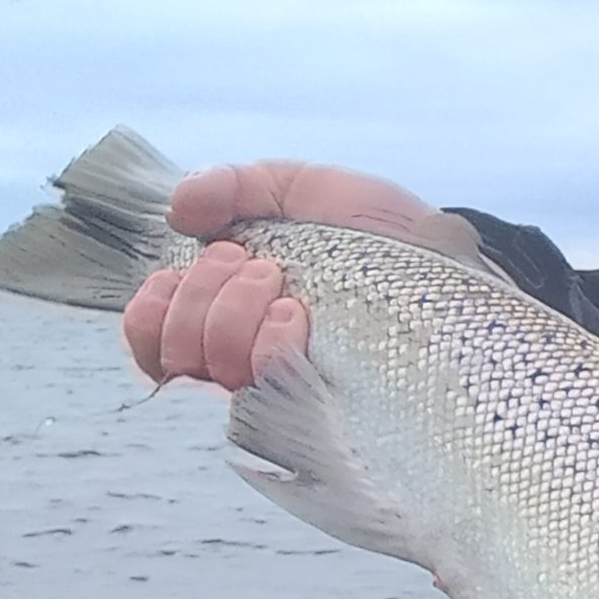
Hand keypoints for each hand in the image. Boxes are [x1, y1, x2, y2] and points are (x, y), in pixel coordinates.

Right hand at [123, 160, 484, 390]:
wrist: (448, 260)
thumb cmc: (378, 237)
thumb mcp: (301, 191)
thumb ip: (233, 187)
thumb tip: (179, 209)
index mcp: (231, 317)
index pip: (150, 340)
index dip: (151, 308)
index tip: (204, 260)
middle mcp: (249, 363)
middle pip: (174, 352)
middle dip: (204, 294)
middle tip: (261, 266)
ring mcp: (284, 390)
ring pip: (210, 371)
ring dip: (233, 314)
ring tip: (287, 289)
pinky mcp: (320, 410)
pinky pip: (259, 391)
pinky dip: (265, 344)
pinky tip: (298, 318)